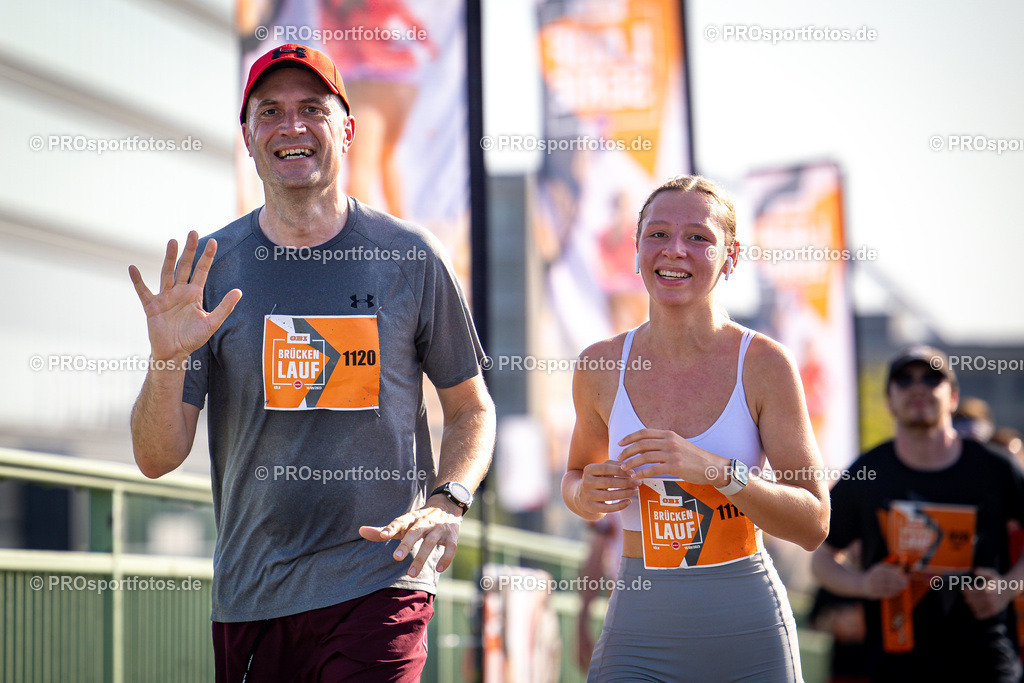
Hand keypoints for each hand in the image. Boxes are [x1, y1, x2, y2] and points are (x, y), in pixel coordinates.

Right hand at [128, 231, 240, 361]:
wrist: (174, 353)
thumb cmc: (192, 339)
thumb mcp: (212, 323)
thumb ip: (224, 307)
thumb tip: (239, 291)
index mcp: (194, 294)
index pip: (201, 271)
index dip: (207, 257)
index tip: (213, 242)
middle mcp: (179, 291)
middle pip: (184, 266)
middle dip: (189, 250)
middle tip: (193, 233)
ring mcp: (165, 297)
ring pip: (167, 273)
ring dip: (169, 258)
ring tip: (172, 241)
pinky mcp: (151, 306)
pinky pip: (143, 291)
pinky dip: (137, 280)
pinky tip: (133, 268)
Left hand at [359, 498, 462, 576]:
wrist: (446, 505)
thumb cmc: (418, 520)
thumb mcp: (402, 524)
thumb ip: (383, 531)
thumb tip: (360, 531)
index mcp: (411, 518)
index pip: (400, 522)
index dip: (391, 528)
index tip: (383, 535)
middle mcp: (425, 522)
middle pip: (415, 532)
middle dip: (406, 544)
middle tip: (396, 558)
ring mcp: (439, 529)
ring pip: (431, 543)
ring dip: (421, 558)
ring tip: (411, 574)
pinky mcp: (452, 536)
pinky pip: (450, 548)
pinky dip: (446, 558)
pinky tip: (439, 569)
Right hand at [575, 460, 638, 516]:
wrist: (582, 496)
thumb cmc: (598, 479)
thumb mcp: (602, 469)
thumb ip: (615, 465)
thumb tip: (629, 468)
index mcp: (588, 470)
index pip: (606, 468)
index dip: (621, 470)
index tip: (633, 472)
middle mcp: (586, 482)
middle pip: (609, 482)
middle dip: (626, 482)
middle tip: (638, 483)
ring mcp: (588, 496)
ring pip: (610, 496)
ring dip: (626, 493)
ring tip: (636, 491)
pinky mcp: (592, 507)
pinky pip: (608, 508)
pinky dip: (620, 505)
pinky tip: (629, 501)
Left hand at [617, 428, 727, 485]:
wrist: (711, 466)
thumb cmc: (693, 457)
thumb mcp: (677, 444)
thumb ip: (662, 443)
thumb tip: (643, 447)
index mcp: (669, 434)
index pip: (644, 432)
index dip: (629, 437)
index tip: (619, 443)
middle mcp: (669, 442)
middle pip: (642, 444)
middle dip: (627, 451)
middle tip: (618, 458)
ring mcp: (672, 453)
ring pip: (645, 456)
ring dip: (632, 462)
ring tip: (624, 468)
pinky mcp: (675, 466)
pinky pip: (653, 469)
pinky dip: (642, 473)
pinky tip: (636, 477)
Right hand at [859, 562, 907, 598]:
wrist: (862, 584)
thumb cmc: (876, 575)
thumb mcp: (881, 569)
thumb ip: (892, 569)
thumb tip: (903, 570)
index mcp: (877, 569)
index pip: (890, 572)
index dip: (899, 575)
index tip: (906, 576)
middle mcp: (874, 577)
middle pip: (889, 579)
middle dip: (900, 582)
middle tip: (907, 583)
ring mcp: (873, 585)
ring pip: (888, 587)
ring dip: (898, 588)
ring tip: (904, 587)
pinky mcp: (874, 593)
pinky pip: (886, 593)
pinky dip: (893, 593)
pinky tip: (898, 591)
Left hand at [963, 567, 1015, 619]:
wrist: (1009, 590)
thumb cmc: (997, 581)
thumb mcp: (991, 573)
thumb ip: (982, 571)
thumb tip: (973, 571)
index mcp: (986, 589)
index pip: (968, 592)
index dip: (964, 590)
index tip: (964, 588)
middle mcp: (988, 599)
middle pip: (969, 600)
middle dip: (967, 597)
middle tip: (969, 594)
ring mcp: (991, 606)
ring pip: (972, 607)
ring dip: (971, 603)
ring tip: (974, 599)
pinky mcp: (993, 612)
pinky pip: (979, 615)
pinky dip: (976, 611)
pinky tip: (978, 606)